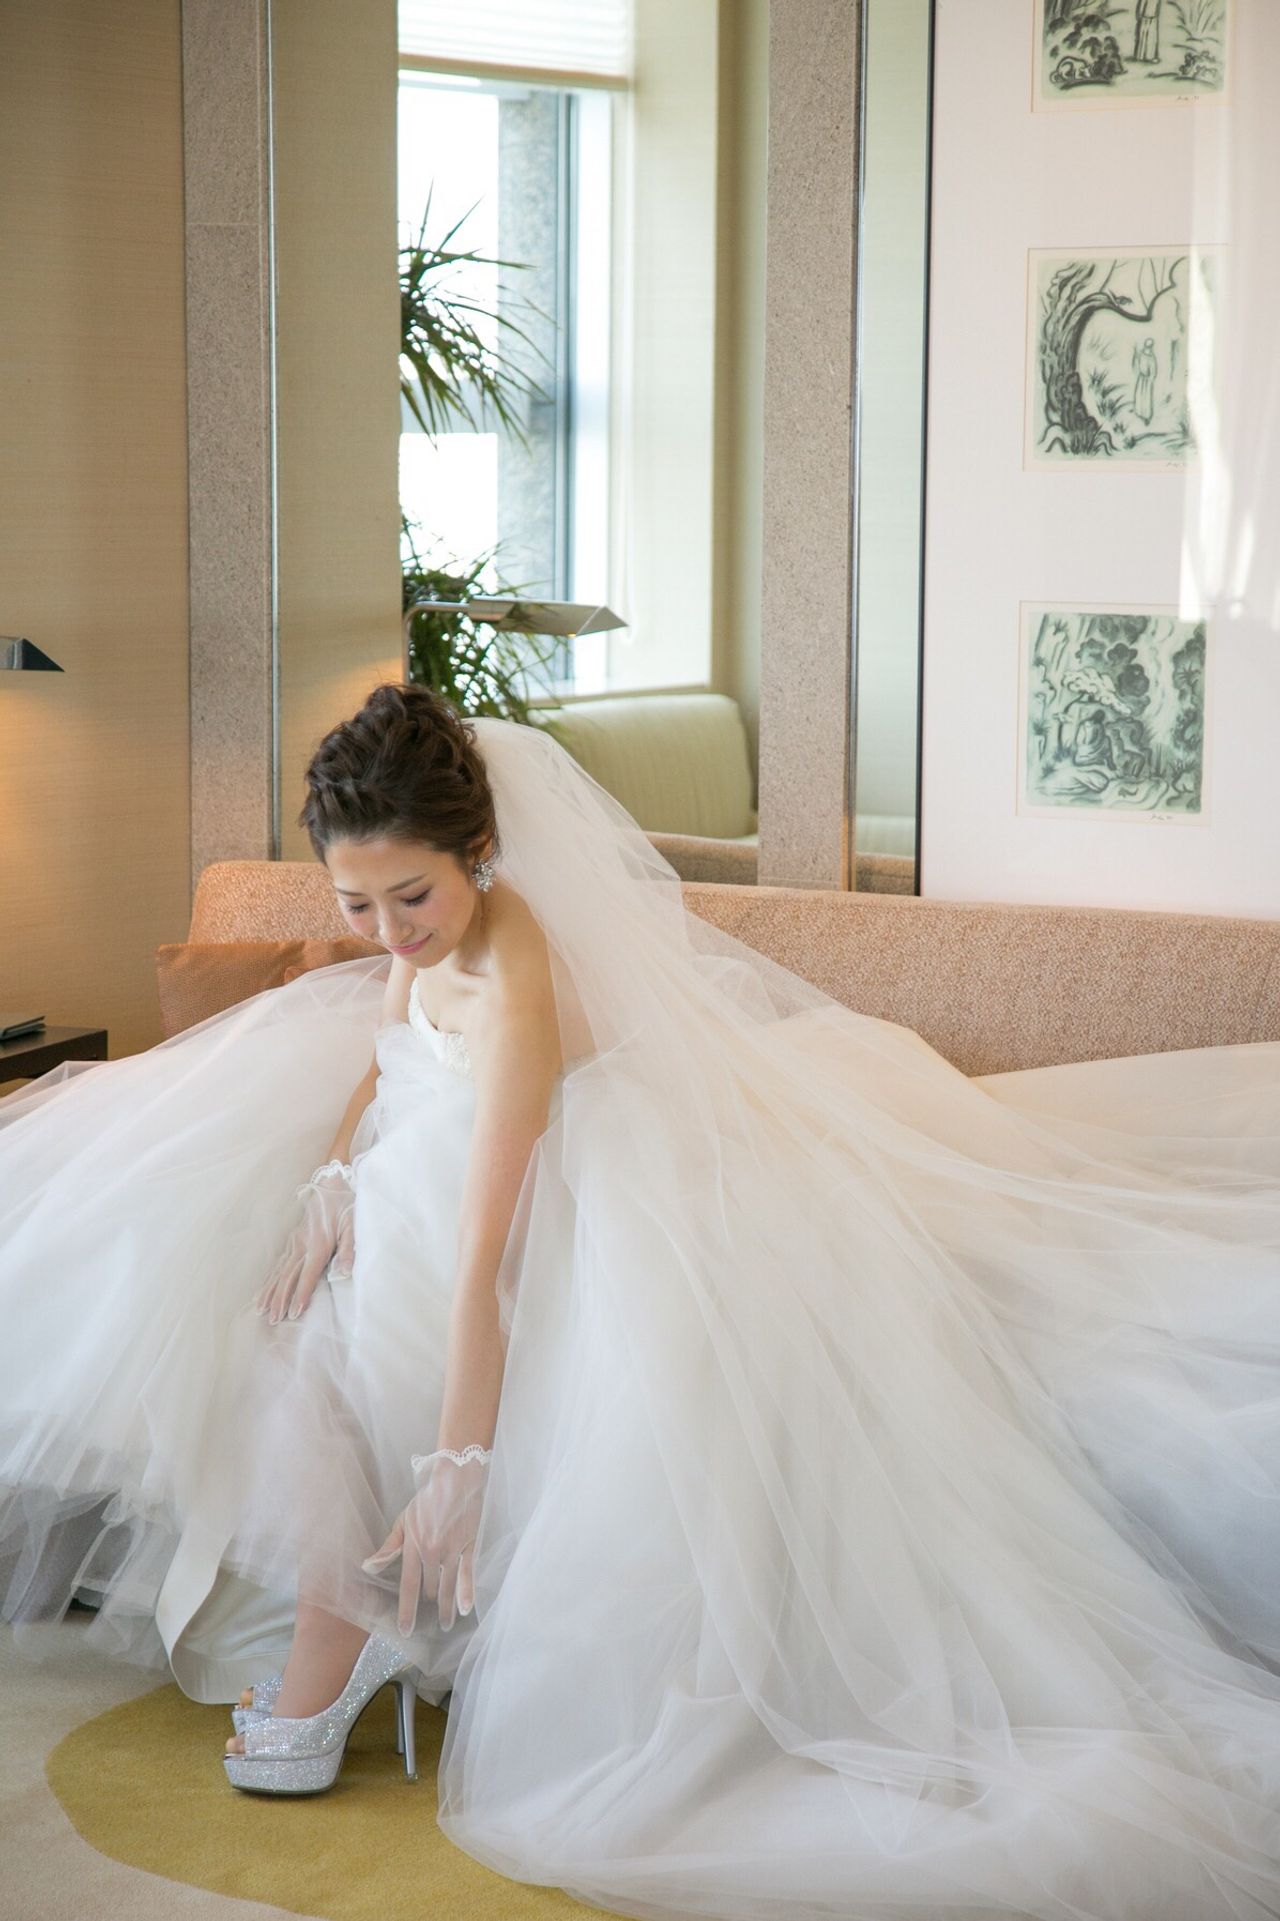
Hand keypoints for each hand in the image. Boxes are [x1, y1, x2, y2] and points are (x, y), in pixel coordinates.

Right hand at [255, 1160, 354, 1322]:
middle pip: (288, 1276)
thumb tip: (347, 1272)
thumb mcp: (354, 1224)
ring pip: (279, 1272)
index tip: (294, 1312)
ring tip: (262, 1311)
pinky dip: (269, 1281)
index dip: (300, 1293)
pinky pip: (277, 1265)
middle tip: (274, 1320)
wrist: (330, 1185)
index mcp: (319, 1243)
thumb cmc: (346, 1206)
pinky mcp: (292, 1241)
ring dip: (271, 1292)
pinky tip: (262, 1293)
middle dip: (281, 1299)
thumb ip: (351, 1248)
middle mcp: (302, 1245)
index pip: (308, 1274)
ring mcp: (294, 1243)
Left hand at [362, 1446, 491, 1633]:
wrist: (456, 1478)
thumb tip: (368, 1567)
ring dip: (446, 1609)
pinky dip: (466, 1593)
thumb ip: (388, 1547)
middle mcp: (432, 1551)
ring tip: (445, 1625)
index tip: (405, 1630)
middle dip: (428, 1605)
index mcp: (413, 1545)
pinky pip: (468, 1574)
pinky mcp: (469, 1545)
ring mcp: (452, 1549)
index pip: (408, 1586)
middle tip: (428, 1619)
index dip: (407, 1611)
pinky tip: (465, 1609)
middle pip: (429, 1589)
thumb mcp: (404, 1520)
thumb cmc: (427, 1499)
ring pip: (447, 1587)